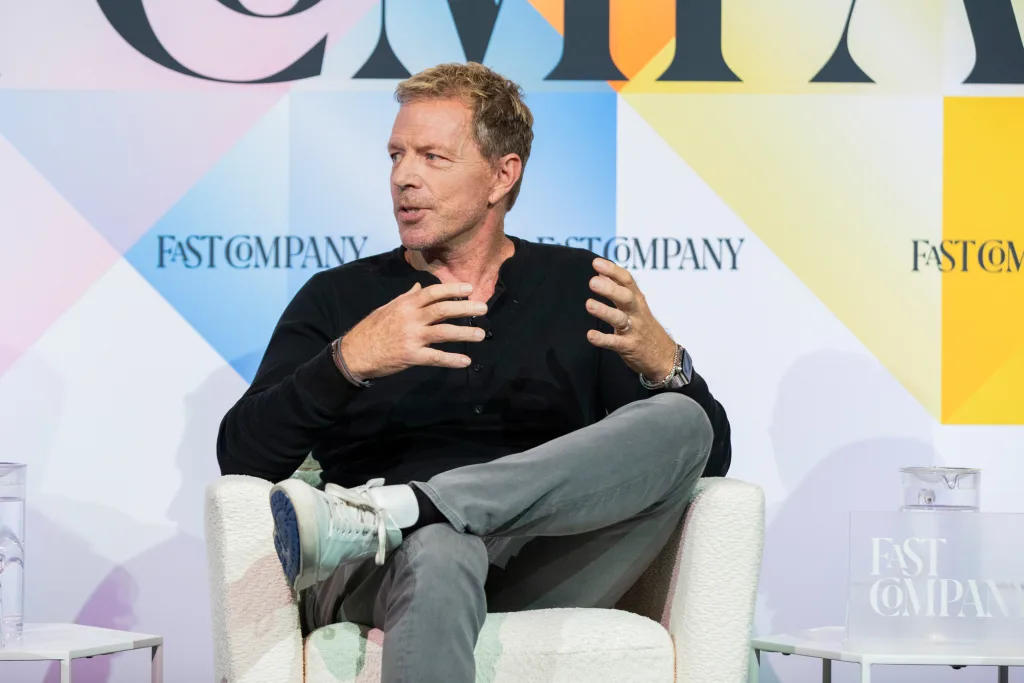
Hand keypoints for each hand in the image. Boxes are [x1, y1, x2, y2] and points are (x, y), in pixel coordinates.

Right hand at [339, 282, 487, 379]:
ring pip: (444, 333)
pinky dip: (452, 360)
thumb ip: (406, 298)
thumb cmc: (372, 329)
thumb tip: (419, 286)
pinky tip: (466, 361)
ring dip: (465, 333)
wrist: (355, 353)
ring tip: (481, 334)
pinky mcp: (411, 356)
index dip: (452, 289)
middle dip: (465, 308)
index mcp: (405, 304)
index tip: (470, 288)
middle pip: (443, 310)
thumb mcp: (388, 308)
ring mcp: (412, 337)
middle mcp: (411, 318)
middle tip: (484, 308)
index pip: (433, 292)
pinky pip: (436, 358)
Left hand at [585, 258, 677, 379]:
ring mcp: (634, 330)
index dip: (613, 271)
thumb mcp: (635, 305)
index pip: (627, 281)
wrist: (665, 357)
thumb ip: (618, 289)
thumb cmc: (645, 327)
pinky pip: (615, 342)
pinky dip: (603, 339)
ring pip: (620, 319)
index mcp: (638, 300)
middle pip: (626, 297)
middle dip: (610, 289)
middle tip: (593, 282)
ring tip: (589, 304)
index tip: (596, 263)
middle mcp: (637, 313)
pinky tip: (591, 335)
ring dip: (604, 311)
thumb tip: (601, 272)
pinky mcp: (629, 346)